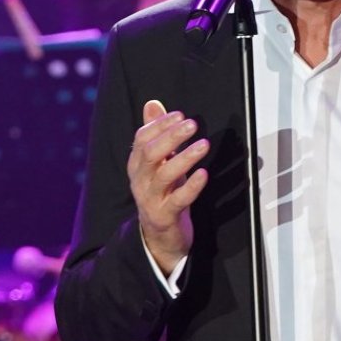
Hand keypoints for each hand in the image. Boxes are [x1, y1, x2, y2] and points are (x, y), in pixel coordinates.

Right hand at [128, 99, 208, 276]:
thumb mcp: (159, 163)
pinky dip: (192, 186)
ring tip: (204, 145)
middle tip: (192, 124)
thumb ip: (156, 134)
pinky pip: (178, 199)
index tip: (180, 115)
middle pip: (150, 153)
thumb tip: (153, 104)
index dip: (160, 125)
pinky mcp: (165, 216)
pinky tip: (204, 174)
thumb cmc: (163, 193)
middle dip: (171, 136)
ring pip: (164, 175)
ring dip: (185, 157)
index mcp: (137, 165)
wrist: (160, 236)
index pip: (142, 139)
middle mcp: (140, 181)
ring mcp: (151, 199)